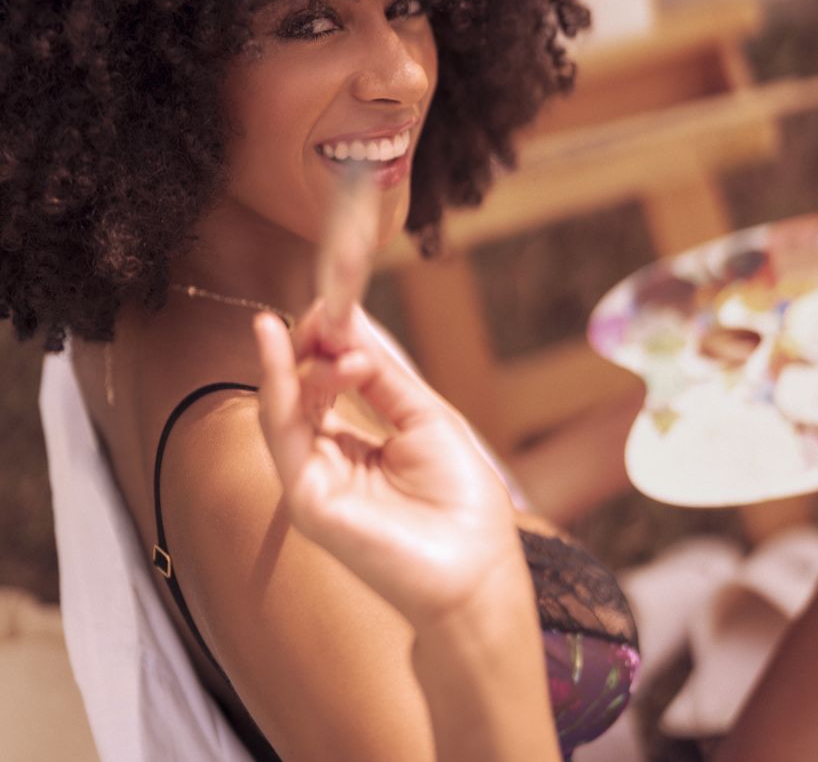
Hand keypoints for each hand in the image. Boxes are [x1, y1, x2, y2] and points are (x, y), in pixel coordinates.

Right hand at [253, 302, 524, 632]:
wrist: (479, 571)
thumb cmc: (462, 502)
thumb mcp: (425, 416)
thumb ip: (381, 372)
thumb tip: (347, 317)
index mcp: (353, 450)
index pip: (322, 386)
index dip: (325, 343)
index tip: (334, 305)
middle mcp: (325, 465)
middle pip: (296, 392)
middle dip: (307, 343)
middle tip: (322, 308)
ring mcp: (312, 484)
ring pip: (280, 407)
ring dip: (295, 357)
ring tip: (315, 320)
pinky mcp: (306, 500)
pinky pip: (283, 433)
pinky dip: (290, 385)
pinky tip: (308, 352)